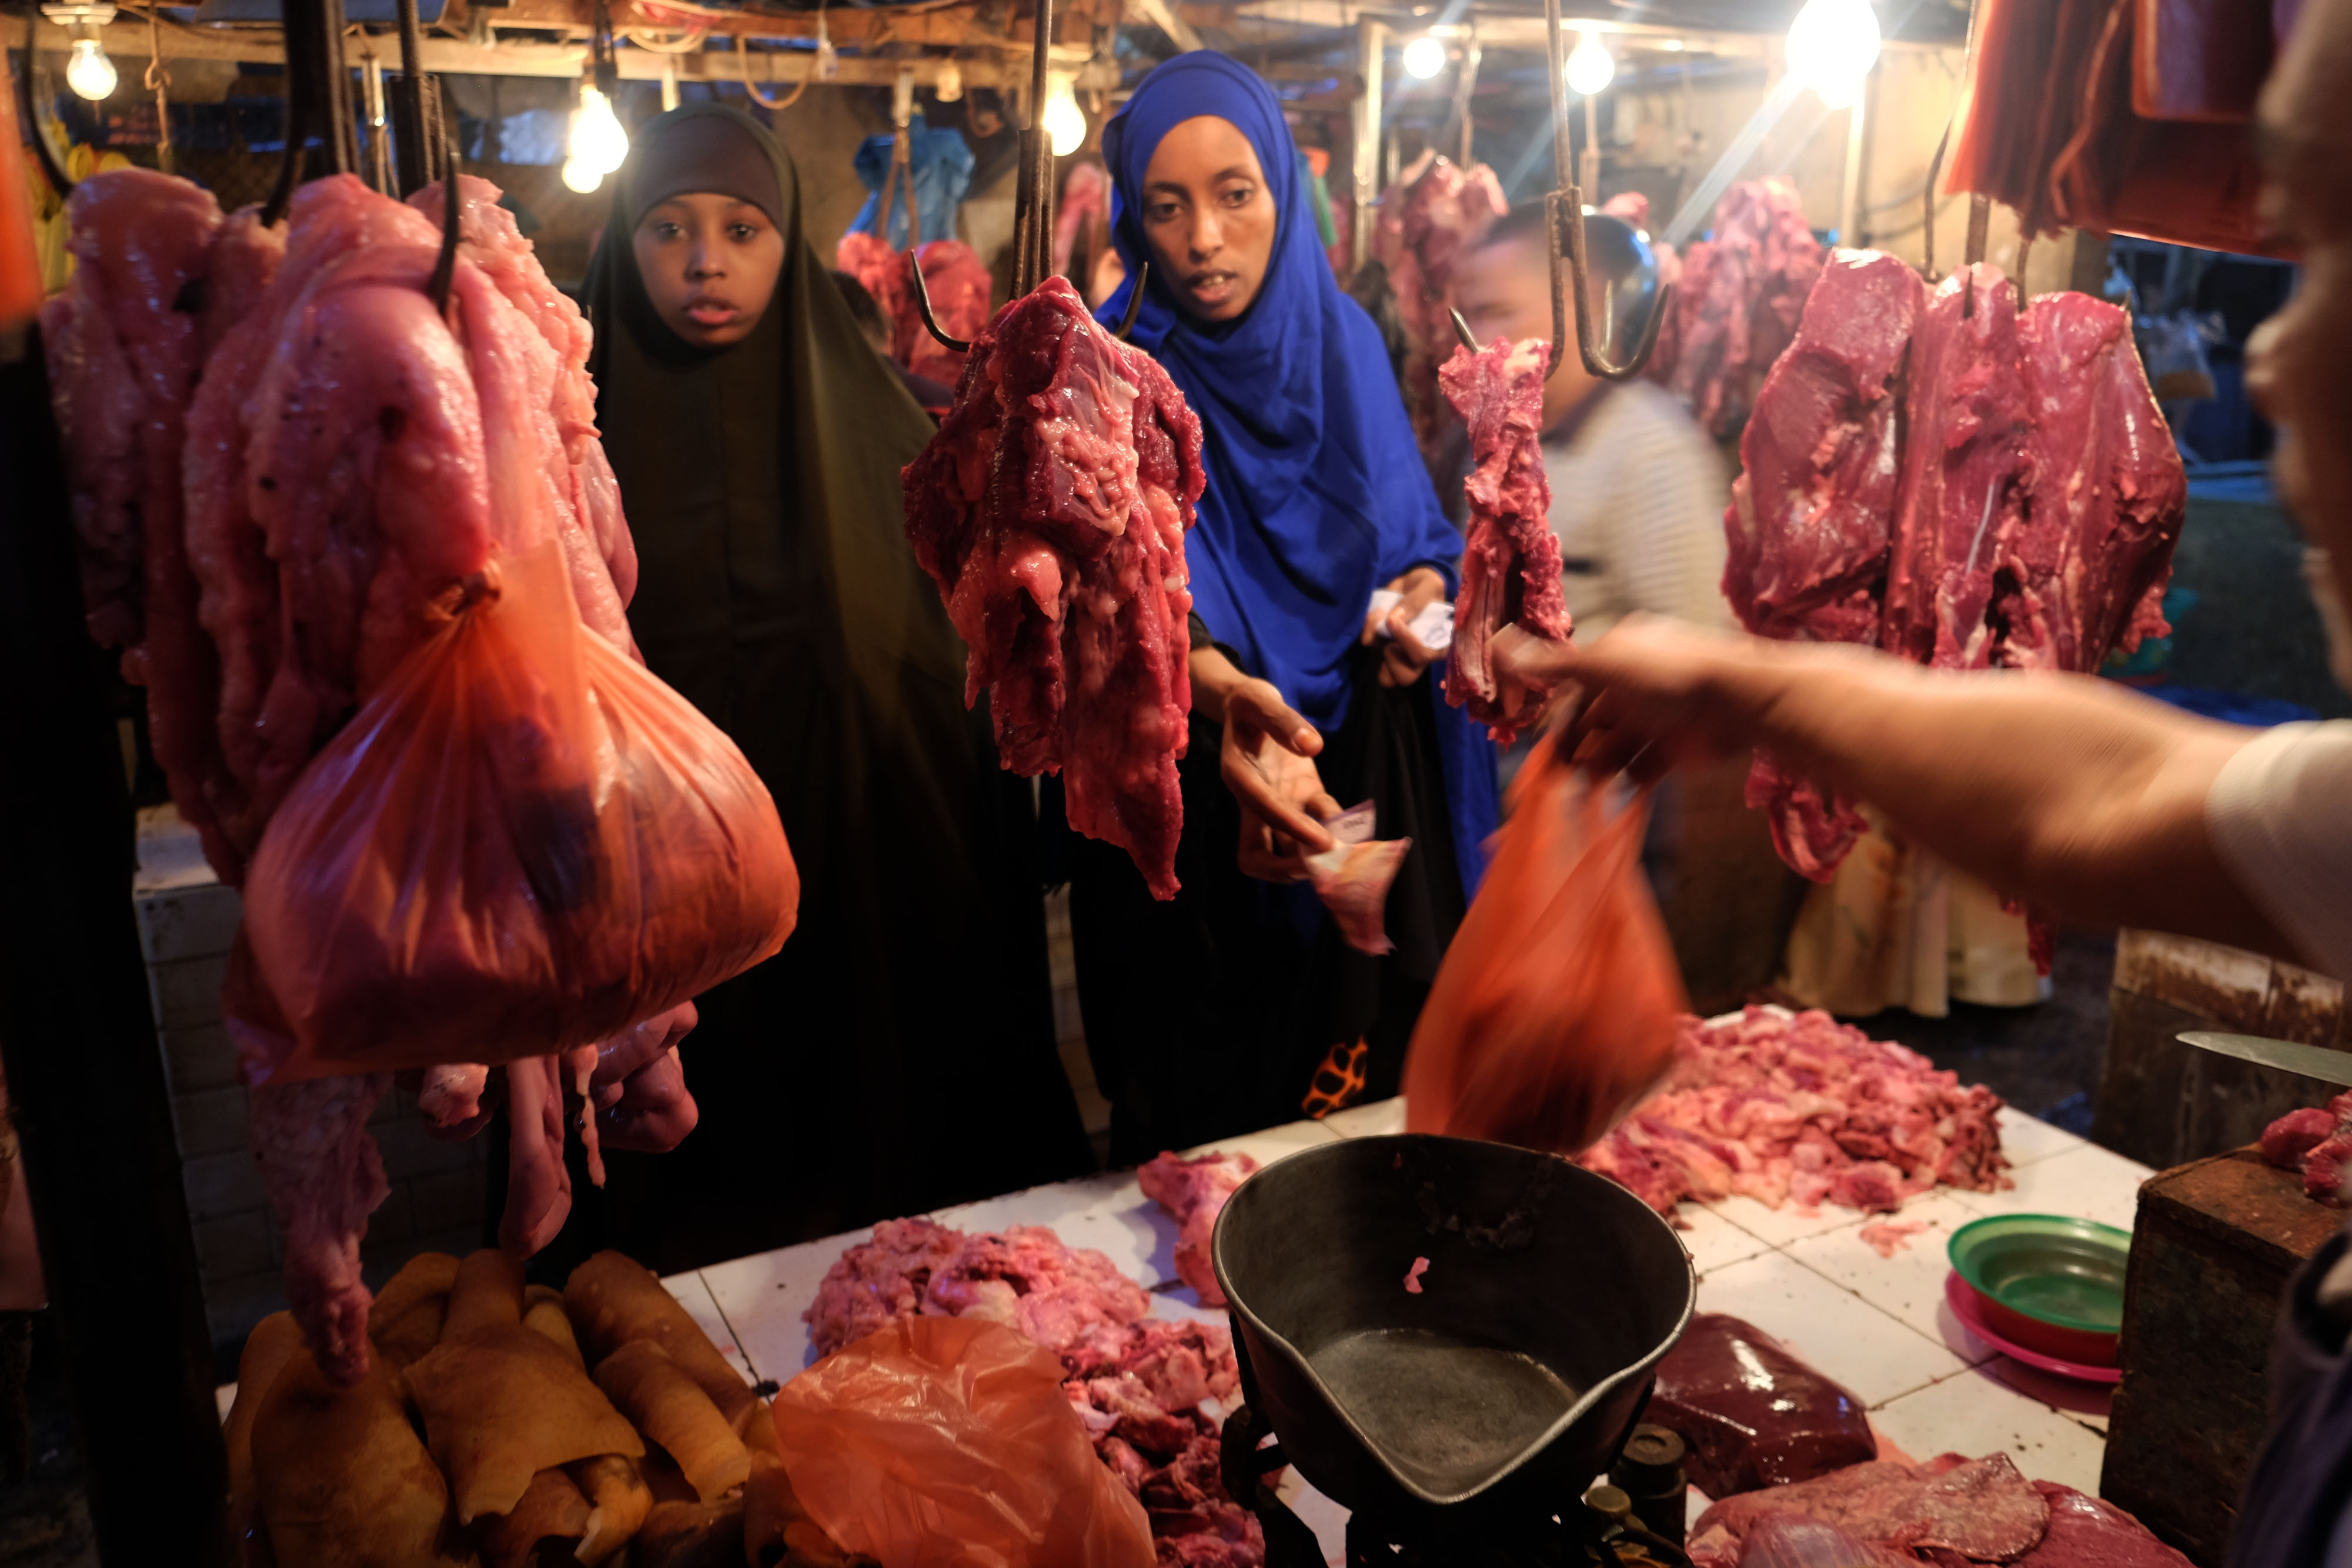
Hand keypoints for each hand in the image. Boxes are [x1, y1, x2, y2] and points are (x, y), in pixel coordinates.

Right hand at [1220, 678, 1340, 879]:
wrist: (1252, 707)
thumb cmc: (1250, 703)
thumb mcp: (1260, 700)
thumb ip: (1282, 720)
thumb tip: (1312, 746)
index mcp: (1239, 777)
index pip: (1263, 810)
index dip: (1292, 828)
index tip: (1324, 841)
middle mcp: (1256, 801)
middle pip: (1256, 856)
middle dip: (1286, 870)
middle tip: (1323, 871)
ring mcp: (1280, 804)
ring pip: (1292, 849)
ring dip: (1319, 859)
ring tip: (1353, 861)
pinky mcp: (1304, 797)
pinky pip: (1323, 821)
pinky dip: (1341, 828)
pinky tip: (1360, 829)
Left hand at [1361, 567, 1448, 687]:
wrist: (1411, 585)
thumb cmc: (1426, 587)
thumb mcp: (1427, 586)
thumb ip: (1415, 601)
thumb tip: (1396, 617)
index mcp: (1439, 644)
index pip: (1424, 656)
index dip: (1407, 642)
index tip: (1392, 619)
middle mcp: (1420, 657)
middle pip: (1405, 677)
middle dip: (1391, 656)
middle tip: (1386, 630)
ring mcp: (1401, 658)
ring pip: (1386, 678)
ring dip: (1376, 650)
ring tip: (1377, 625)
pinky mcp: (1384, 653)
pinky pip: (1372, 662)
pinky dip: (1368, 641)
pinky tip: (1371, 623)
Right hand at [1498, 616, 1772, 783]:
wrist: (1737, 701)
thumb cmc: (1667, 674)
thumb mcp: (1600, 663)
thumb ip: (1550, 664)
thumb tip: (1499, 646)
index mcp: (1617, 655)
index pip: (1575, 687)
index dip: (1556, 716)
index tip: (1541, 744)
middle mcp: (1635, 685)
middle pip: (1593, 720)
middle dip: (1574, 748)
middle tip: (1555, 778)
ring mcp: (1657, 717)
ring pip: (1614, 747)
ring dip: (1597, 769)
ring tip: (1579, 793)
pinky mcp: (1676, 748)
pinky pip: (1643, 768)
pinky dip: (1627, 782)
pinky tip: (1612, 798)